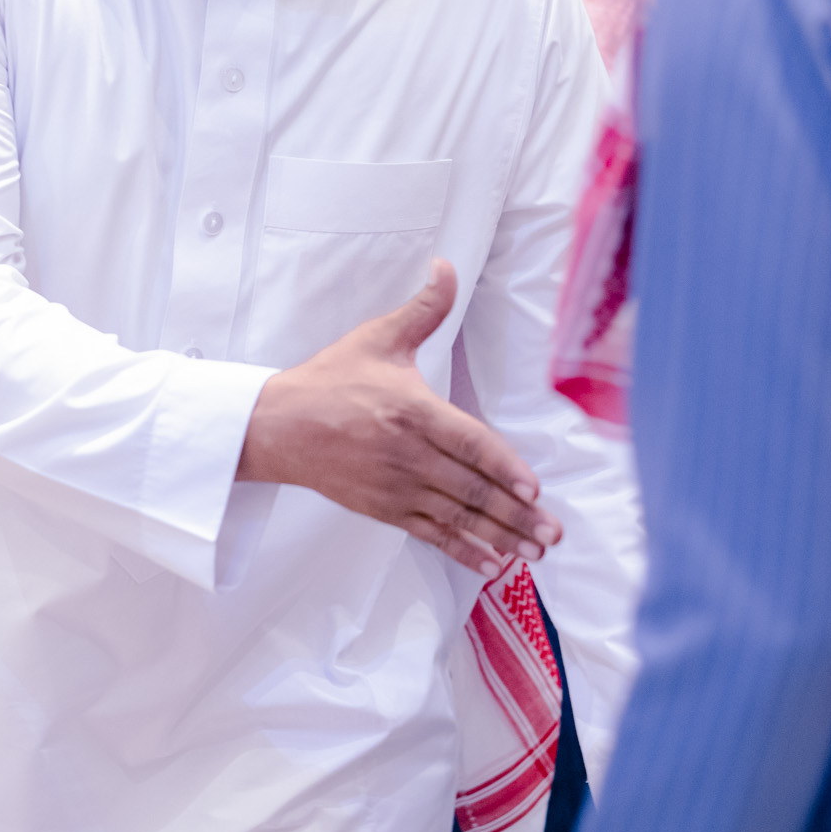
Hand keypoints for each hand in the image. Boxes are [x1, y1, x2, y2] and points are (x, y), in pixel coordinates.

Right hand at [235, 259, 561, 575]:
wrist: (278, 426)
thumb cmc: (329, 381)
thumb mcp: (377, 337)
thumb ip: (423, 309)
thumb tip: (446, 268)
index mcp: (412, 411)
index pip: (469, 444)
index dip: (503, 468)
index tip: (532, 489)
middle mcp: (406, 454)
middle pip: (470, 489)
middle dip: (516, 514)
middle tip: (552, 533)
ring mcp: (395, 487)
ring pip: (456, 516)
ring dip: (500, 537)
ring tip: (534, 552)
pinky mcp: (383, 509)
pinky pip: (430, 533)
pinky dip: (462, 550)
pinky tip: (491, 563)